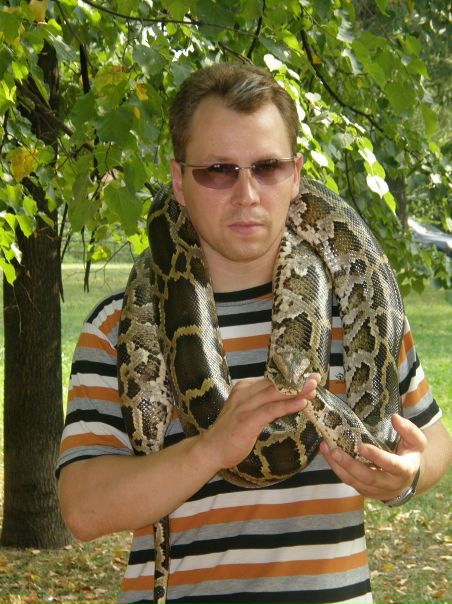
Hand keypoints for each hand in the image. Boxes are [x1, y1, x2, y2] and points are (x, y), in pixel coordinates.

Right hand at [201, 373, 320, 471]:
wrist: (210, 449)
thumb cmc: (231, 433)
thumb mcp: (247, 412)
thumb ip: (262, 404)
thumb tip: (284, 399)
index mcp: (245, 388)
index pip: (273, 380)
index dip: (292, 378)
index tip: (309, 376)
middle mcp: (245, 392)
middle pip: (276, 383)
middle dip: (298, 380)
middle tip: (316, 378)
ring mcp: (245, 405)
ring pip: (275, 394)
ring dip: (297, 390)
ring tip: (313, 388)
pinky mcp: (247, 419)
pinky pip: (271, 410)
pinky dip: (288, 405)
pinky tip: (302, 404)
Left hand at [320, 413, 427, 500]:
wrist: (406, 478)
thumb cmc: (408, 454)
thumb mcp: (416, 442)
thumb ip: (409, 430)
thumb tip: (395, 418)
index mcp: (405, 470)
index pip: (392, 465)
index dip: (377, 457)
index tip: (362, 446)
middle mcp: (390, 483)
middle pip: (368, 478)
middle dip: (350, 465)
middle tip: (335, 450)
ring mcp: (376, 490)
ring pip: (354, 481)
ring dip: (338, 466)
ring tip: (326, 448)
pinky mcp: (364, 490)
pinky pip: (349, 481)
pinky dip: (336, 468)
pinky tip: (327, 453)